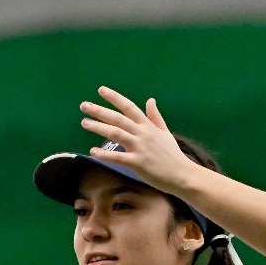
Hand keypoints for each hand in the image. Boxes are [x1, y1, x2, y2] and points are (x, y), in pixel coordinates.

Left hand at [77, 88, 197, 197]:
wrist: (182, 174)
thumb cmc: (172, 155)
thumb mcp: (165, 132)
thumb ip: (155, 117)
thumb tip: (150, 100)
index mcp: (148, 126)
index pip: (129, 107)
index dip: (115, 98)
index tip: (101, 90)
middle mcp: (143, 133)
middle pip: (118, 118)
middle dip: (100, 111)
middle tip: (84, 105)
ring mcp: (140, 147)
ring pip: (116, 133)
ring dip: (99, 127)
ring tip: (84, 122)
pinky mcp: (138, 163)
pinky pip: (118, 157)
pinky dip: (104, 154)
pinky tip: (93, 151)